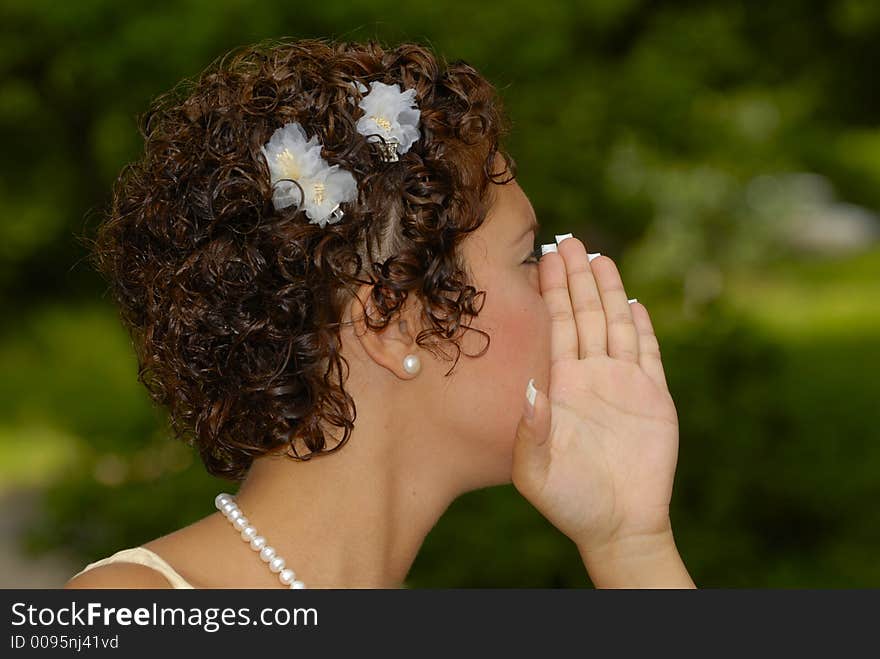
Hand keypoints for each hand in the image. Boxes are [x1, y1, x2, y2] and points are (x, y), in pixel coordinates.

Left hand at [511, 235, 680, 555]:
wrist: (618, 526)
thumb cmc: (570, 503)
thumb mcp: (535, 472)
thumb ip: (531, 432)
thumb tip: (531, 390)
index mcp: (562, 386)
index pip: (555, 326)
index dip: (550, 292)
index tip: (541, 256)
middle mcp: (591, 376)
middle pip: (584, 315)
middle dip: (576, 277)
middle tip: (568, 238)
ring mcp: (624, 384)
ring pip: (616, 325)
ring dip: (608, 291)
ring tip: (600, 258)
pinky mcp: (654, 397)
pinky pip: (649, 354)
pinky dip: (644, 328)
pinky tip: (635, 303)